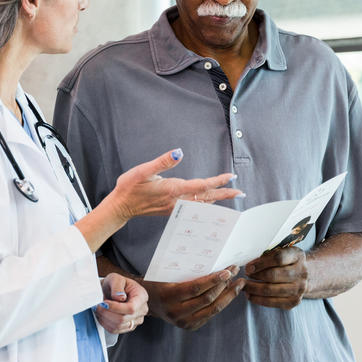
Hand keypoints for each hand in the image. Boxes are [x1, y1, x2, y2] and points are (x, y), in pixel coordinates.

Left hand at [94, 273, 148, 333]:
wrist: (114, 290)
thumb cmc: (116, 284)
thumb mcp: (116, 278)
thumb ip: (117, 286)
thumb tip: (120, 298)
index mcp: (141, 296)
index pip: (131, 308)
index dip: (116, 308)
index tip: (104, 303)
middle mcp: (141, 310)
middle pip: (123, 319)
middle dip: (107, 313)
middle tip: (97, 305)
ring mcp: (136, 320)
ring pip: (118, 326)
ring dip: (105, 318)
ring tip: (99, 309)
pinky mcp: (128, 327)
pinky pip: (115, 330)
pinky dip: (105, 323)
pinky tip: (102, 315)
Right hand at [110, 148, 243, 219]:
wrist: (120, 207)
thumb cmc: (130, 187)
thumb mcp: (143, 170)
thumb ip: (162, 161)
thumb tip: (179, 152)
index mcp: (173, 189)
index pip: (201, 185)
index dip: (217, 181)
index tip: (231, 176)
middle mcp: (176, 200)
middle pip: (206, 197)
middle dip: (224, 194)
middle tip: (241, 191)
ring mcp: (174, 207)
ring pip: (201, 203)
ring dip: (217, 199)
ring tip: (231, 195)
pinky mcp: (171, 209)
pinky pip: (194, 207)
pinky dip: (206, 204)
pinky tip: (210, 202)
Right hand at [144, 265, 244, 330]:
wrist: (148, 303)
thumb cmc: (159, 282)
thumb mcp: (167, 274)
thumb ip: (186, 271)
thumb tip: (213, 261)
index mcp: (170, 296)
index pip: (197, 288)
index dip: (214, 280)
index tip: (228, 271)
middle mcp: (177, 312)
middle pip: (208, 299)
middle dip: (225, 285)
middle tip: (235, 271)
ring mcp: (184, 323)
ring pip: (213, 309)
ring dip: (228, 295)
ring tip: (239, 283)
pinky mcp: (190, 327)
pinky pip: (210, 314)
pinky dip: (222, 303)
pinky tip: (229, 292)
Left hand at [243, 247, 308, 308]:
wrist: (304, 276)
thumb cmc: (287, 262)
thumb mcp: (281, 252)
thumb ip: (268, 256)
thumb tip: (250, 266)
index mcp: (297, 256)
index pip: (278, 258)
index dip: (261, 263)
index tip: (248, 267)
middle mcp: (302, 272)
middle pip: (273, 275)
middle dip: (255, 276)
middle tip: (243, 278)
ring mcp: (300, 288)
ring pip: (271, 290)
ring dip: (254, 289)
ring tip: (244, 287)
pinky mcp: (295, 301)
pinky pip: (273, 302)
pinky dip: (259, 300)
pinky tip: (250, 296)